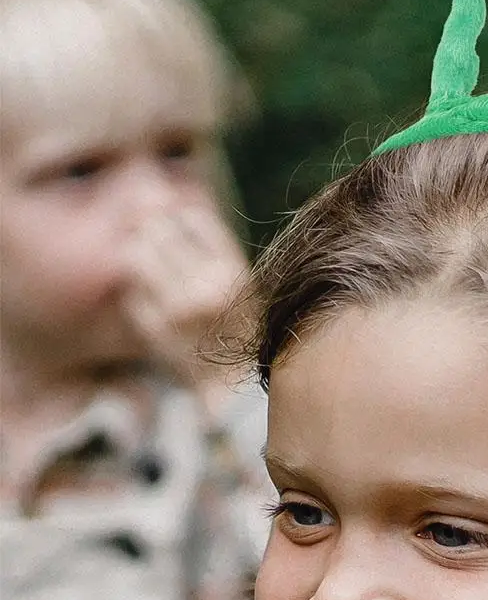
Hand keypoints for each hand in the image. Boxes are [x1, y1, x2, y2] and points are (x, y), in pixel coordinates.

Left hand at [121, 204, 250, 415]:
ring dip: (136, 253)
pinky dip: (135, 290)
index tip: (174, 217)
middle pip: (161, 234)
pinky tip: (146, 293)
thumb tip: (179, 212)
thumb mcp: (243, 285)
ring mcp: (175, 309)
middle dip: (151, 228)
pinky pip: (131, 294)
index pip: (195, 220)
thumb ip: (216, 251)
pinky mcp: (154, 329)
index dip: (180, 214)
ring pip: (137, 259)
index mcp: (232, 272)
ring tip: (142, 257)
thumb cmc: (245, 330)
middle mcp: (202, 287)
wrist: (235, 386)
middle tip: (149, 232)